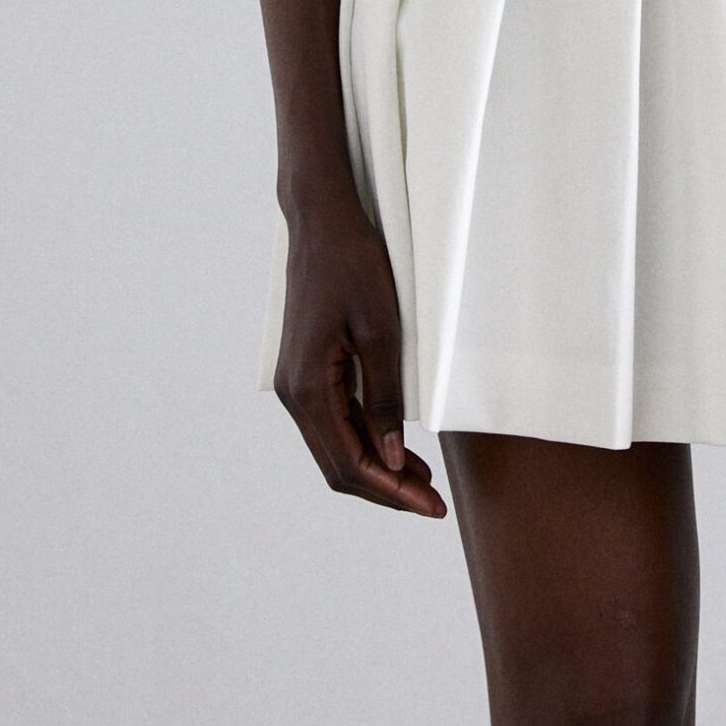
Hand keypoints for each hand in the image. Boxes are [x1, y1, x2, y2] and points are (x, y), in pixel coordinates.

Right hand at [271, 177, 448, 517]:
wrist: (322, 217)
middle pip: (338, 464)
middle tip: (433, 503)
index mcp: (305, 388)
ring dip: (377, 466)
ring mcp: (295, 380)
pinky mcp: (306, 367)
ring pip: (335, 444)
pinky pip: (334, 418)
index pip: (349, 463)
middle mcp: (292, 392)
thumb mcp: (381, 328)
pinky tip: (395, 444)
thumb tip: (391, 457)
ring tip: (423, 480)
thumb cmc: (352, 263)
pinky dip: (364, 438)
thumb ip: (384, 396)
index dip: (392, 491)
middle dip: (386, 488)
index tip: (431, 508)